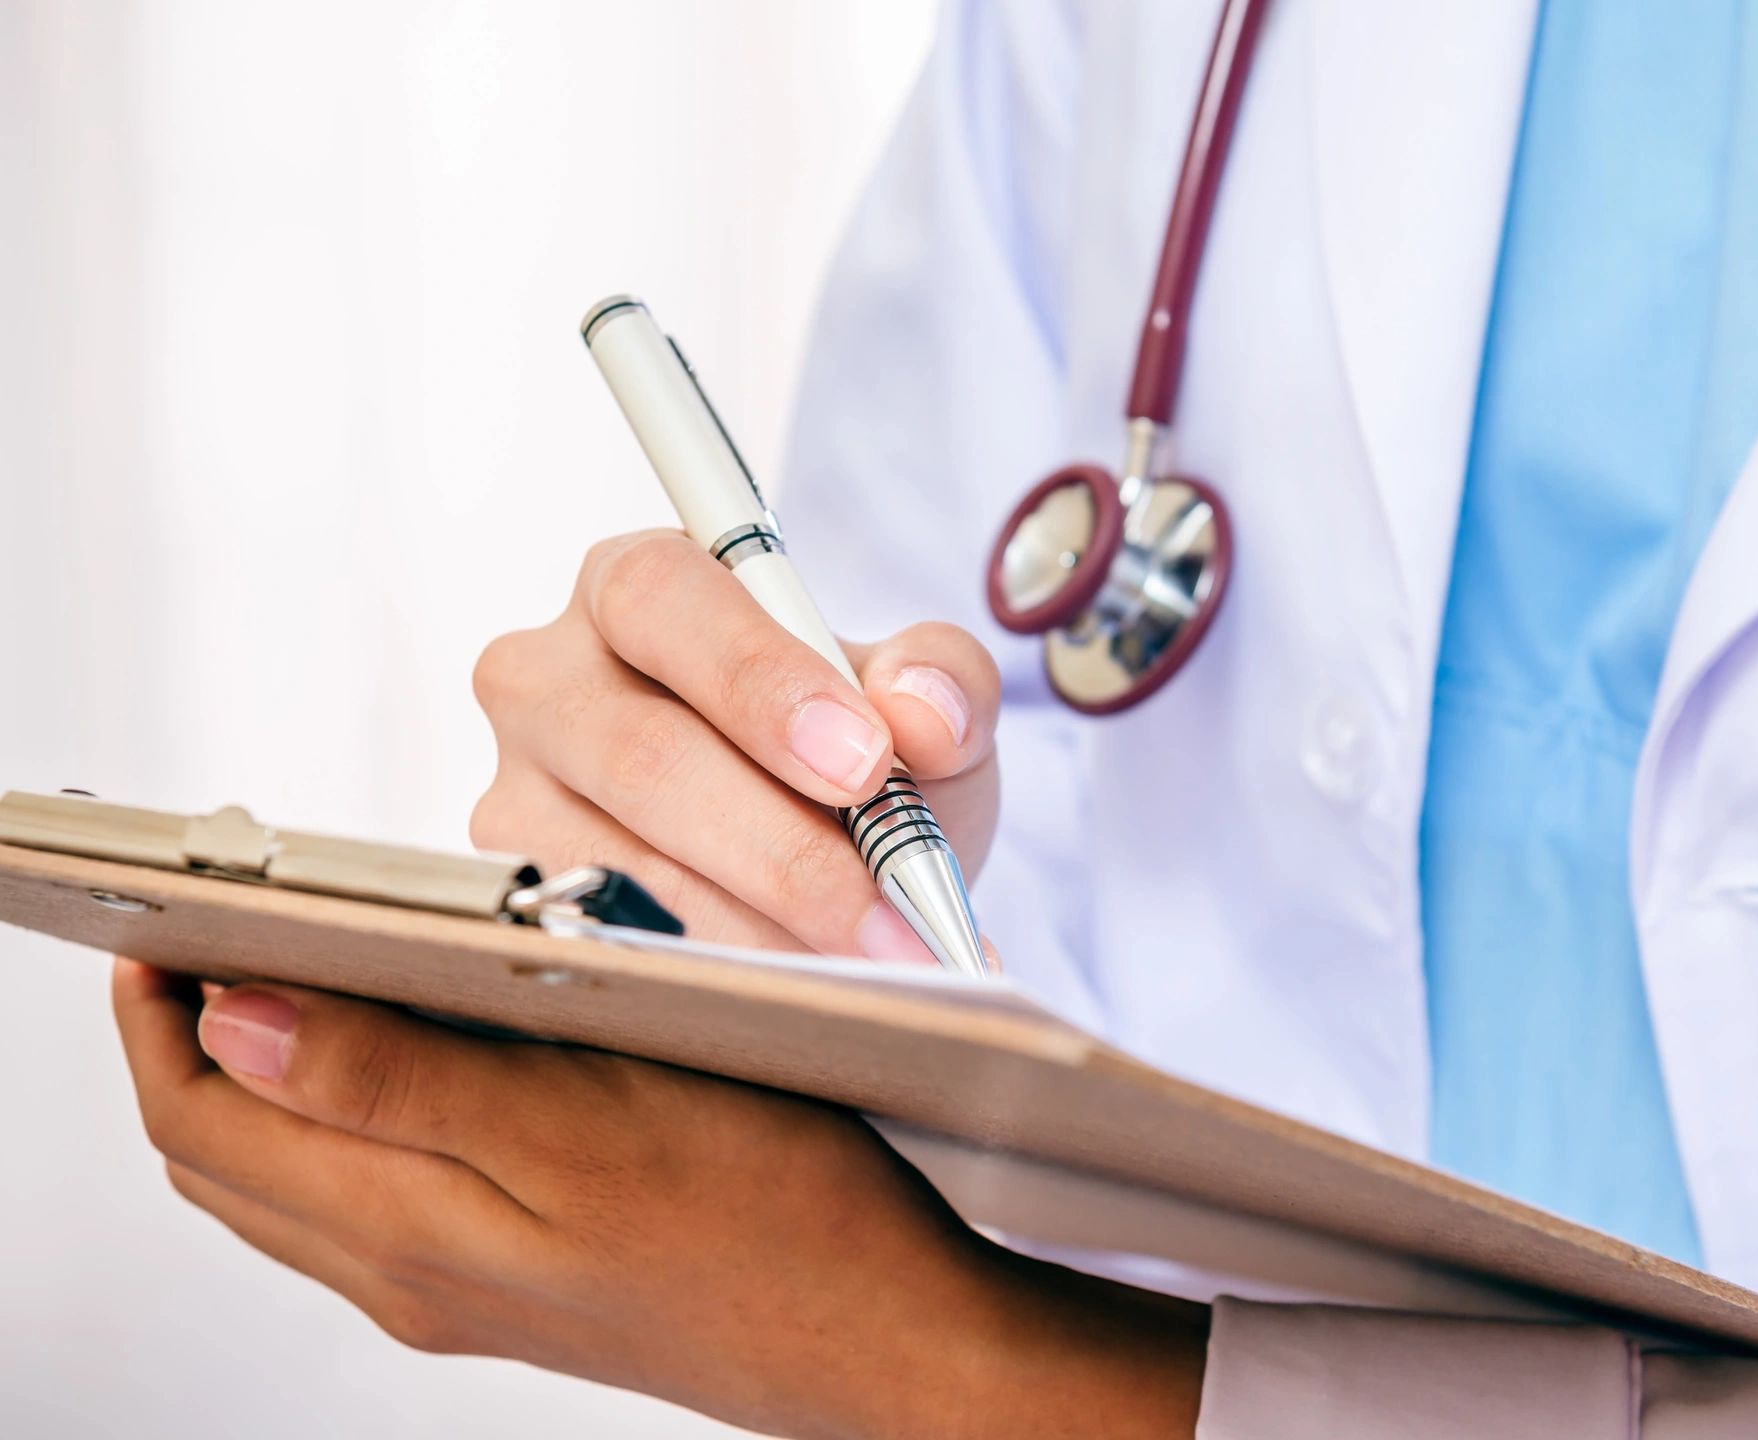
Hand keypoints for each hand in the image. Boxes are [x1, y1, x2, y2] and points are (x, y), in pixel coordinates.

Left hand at [115, 960, 1207, 1438]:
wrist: (890, 1339)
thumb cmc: (779, 1221)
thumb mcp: (588, 1126)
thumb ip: (400, 1082)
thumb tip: (235, 1023)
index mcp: (413, 1229)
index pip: (202, 1116)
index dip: (158, 1008)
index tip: (170, 910)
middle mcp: (413, 1273)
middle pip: (226, 1153)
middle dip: (190, 1036)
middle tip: (216, 927)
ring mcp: (464, 1289)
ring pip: (292, 1181)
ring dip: (263, 1077)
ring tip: (298, 972)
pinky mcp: (519, 1285)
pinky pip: (372, 1202)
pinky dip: (345, 1118)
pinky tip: (415, 1056)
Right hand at [470, 530, 1001, 961]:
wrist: (823, 851)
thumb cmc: (851, 748)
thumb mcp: (916, 696)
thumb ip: (940, 678)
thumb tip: (919, 711)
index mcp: (635, 587)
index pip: (663, 600)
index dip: (760, 682)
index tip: (866, 761)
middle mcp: (548, 679)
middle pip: (644, 757)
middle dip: (785, 848)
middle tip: (893, 910)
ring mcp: (518, 793)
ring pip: (629, 872)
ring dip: (768, 933)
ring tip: (881, 966)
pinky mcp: (522, 895)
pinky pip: (616, 948)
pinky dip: (727, 975)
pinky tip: (813, 990)